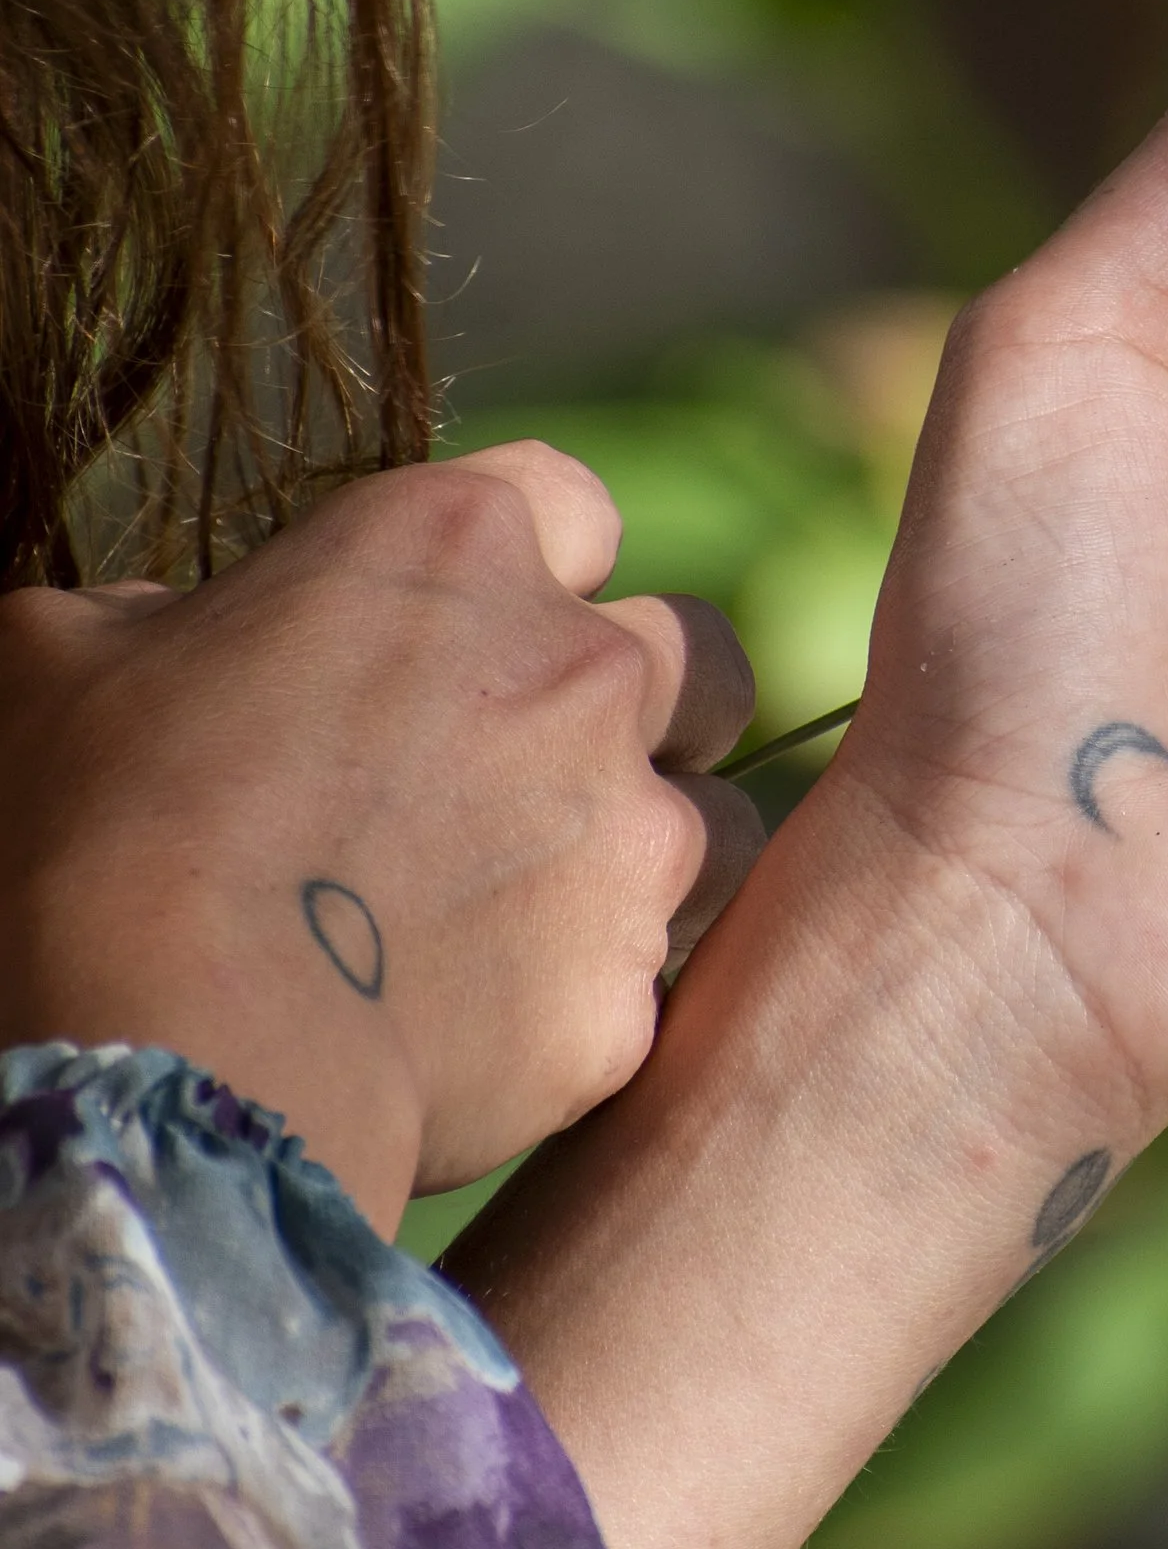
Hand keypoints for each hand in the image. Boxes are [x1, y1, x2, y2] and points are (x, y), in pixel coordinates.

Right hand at [0, 442, 763, 1225]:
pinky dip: (584, 1001)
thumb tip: (166, 635)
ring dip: (648, 853)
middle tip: (532, 779)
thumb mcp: (66, 659)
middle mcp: (584, 666)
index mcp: (458, 544)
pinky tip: (486, 1035)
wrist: (177, 1047)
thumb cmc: (100, 828)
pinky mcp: (633, 988)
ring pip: (721, 819)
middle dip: (644, 705)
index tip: (469, 630)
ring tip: (529, 916)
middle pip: (697, 654)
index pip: (571, 500)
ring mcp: (633, 832)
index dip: (533, 560)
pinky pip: (648, 982)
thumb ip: (158, 619)